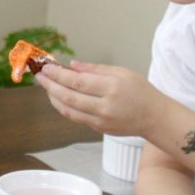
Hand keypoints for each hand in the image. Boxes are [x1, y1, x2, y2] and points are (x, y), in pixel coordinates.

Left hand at [35, 61, 162, 136]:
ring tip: (46, 86)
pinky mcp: (99, 129)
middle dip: (50, 86)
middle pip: (69, 97)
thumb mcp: (122, 72)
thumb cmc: (141, 91)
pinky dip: (64, 107)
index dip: (58, 75)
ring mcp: (101, 120)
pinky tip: (59, 97)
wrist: (155, 118)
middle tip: (39, 76)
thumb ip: (95, 69)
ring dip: (53, 98)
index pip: (77, 82)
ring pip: (69, 110)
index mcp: (111, 88)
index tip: (47, 68)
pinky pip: (76, 117)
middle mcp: (104, 106)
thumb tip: (72, 65)